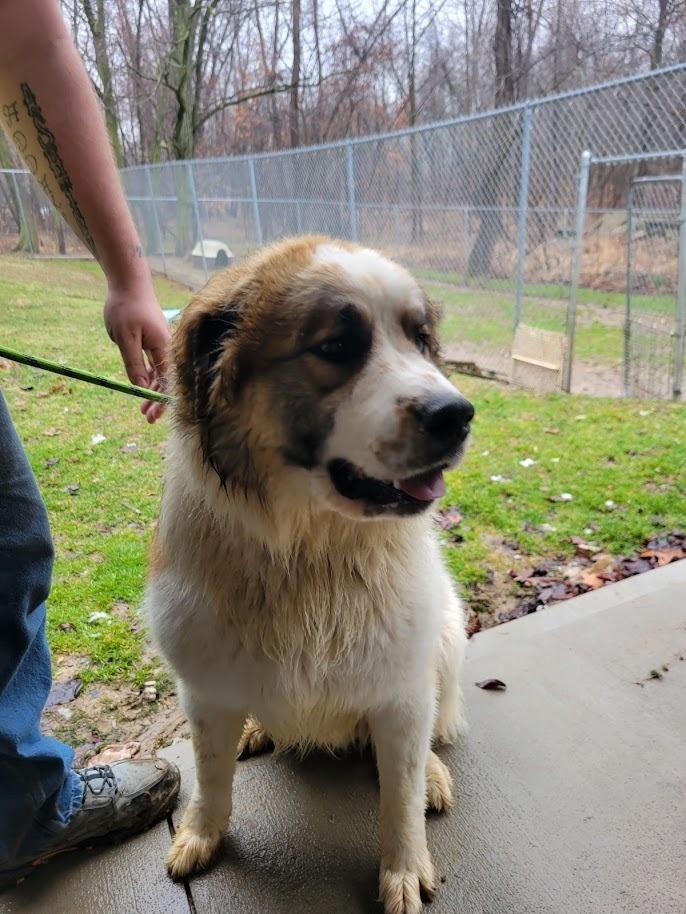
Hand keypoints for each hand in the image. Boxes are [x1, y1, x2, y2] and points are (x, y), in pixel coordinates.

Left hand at [104, 280, 170, 423]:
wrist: (129, 282)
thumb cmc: (126, 307)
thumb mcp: (124, 339)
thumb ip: (134, 364)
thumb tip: (140, 388)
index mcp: (163, 348)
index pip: (166, 382)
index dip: (160, 401)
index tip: (152, 416)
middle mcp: (167, 347)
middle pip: (166, 380)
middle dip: (157, 400)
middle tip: (146, 418)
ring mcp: (161, 343)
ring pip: (160, 373)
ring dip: (152, 391)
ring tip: (143, 409)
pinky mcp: (154, 339)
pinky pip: (155, 363)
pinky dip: (150, 377)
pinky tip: (143, 387)